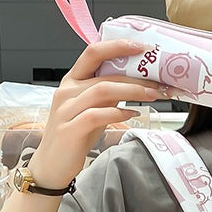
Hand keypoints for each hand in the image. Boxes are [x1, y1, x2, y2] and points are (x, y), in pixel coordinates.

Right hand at [27, 39, 163, 189]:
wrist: (52, 165)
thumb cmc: (74, 136)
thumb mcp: (92, 110)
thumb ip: (108, 96)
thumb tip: (134, 84)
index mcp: (72, 81)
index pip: (93, 53)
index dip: (117, 46)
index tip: (143, 47)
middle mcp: (67, 91)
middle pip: (104, 73)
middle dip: (135, 75)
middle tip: (159, 81)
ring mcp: (66, 109)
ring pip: (102, 91)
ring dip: (132, 91)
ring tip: (153, 95)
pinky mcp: (70, 129)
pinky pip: (97, 115)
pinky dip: (118, 113)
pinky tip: (133, 114)